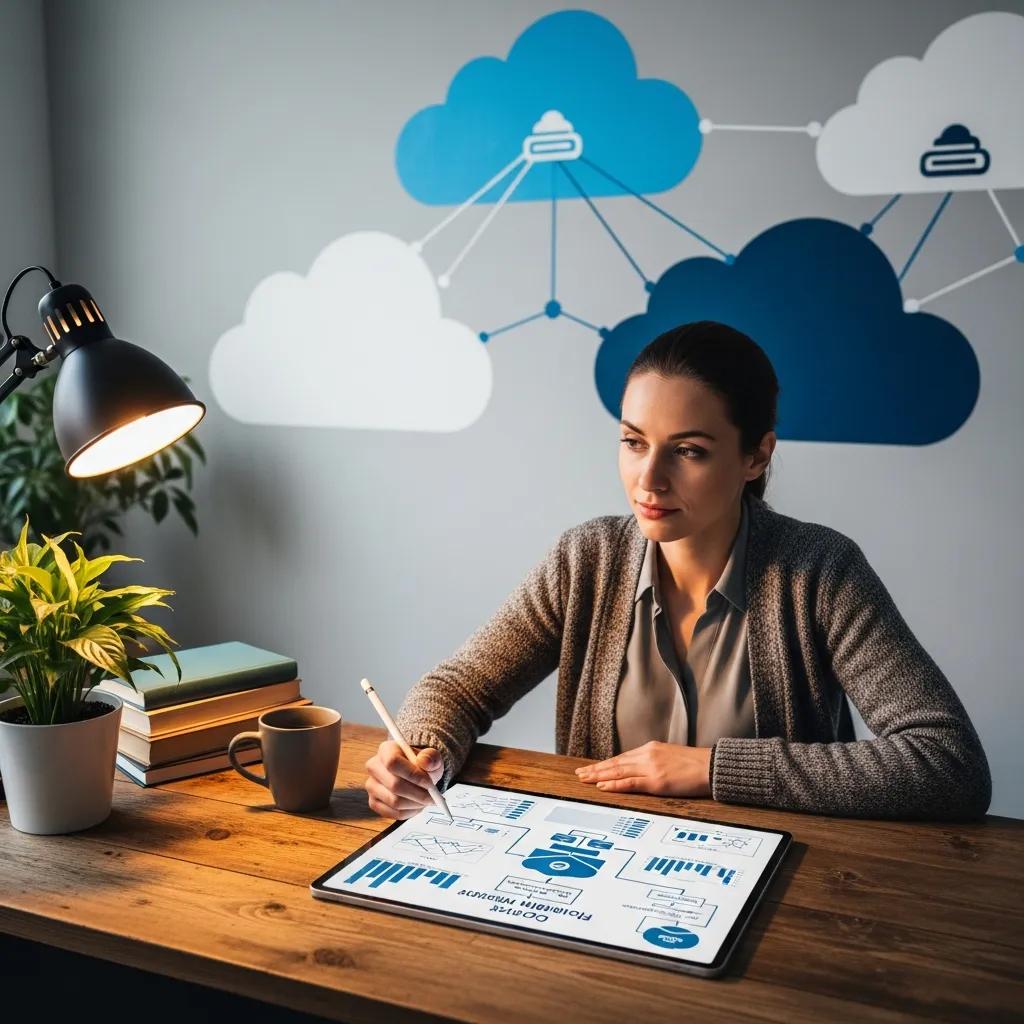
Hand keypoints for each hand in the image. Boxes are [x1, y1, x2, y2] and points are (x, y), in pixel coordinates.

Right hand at [364, 741, 443, 819]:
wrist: (415, 774)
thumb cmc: (422, 764)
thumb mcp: (431, 757)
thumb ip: (431, 757)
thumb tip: (425, 762)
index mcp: (386, 750)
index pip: (393, 762)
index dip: (413, 775)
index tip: (430, 783)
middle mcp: (374, 767)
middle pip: (394, 785)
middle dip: (418, 794)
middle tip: (434, 797)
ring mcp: (372, 786)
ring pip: (394, 802)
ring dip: (415, 804)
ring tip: (427, 801)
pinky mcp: (374, 802)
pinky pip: (393, 813)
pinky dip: (409, 812)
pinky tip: (418, 806)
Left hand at [574, 741, 712, 796]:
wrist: (712, 766)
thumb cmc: (695, 765)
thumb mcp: (671, 758)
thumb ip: (655, 761)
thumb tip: (643, 770)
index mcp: (651, 749)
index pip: (622, 758)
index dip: (606, 764)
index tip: (593, 768)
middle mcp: (647, 755)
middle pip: (615, 763)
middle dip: (596, 769)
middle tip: (580, 774)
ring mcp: (650, 767)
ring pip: (617, 771)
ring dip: (598, 776)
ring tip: (584, 779)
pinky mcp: (656, 781)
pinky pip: (629, 783)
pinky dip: (613, 785)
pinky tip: (602, 786)